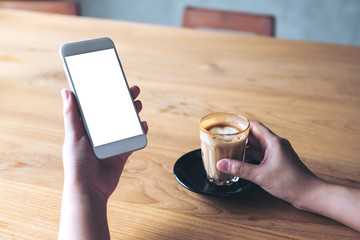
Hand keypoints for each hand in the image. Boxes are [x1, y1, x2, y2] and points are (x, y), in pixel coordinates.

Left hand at [59, 86, 147, 239]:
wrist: (90, 189)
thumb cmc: (77, 164)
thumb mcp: (74, 136)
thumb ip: (71, 115)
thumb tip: (66, 92)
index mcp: (86, 128)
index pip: (97, 106)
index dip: (106, 94)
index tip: (114, 82)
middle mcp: (100, 134)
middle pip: (114, 113)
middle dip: (123, 101)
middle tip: (133, 90)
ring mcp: (111, 143)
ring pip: (125, 124)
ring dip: (132, 114)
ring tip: (138, 105)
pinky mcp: (121, 153)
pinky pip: (132, 140)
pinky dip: (139, 132)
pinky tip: (143, 125)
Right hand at [216, 121, 322, 207]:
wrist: (309, 194)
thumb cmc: (291, 183)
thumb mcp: (260, 175)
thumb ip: (239, 169)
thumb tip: (222, 164)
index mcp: (273, 142)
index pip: (254, 126)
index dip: (240, 125)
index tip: (228, 127)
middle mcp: (276, 144)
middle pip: (254, 135)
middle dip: (240, 137)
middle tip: (226, 139)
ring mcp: (277, 152)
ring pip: (258, 145)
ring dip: (245, 147)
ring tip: (231, 150)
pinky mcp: (278, 161)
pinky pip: (262, 154)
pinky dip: (251, 156)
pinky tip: (243, 161)